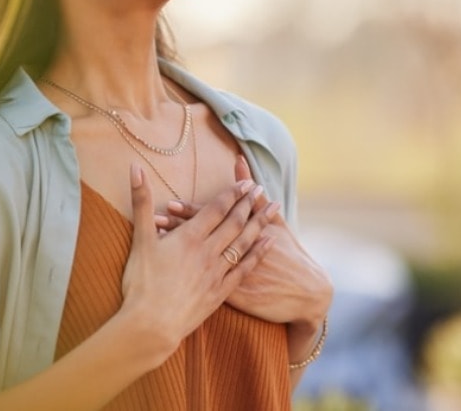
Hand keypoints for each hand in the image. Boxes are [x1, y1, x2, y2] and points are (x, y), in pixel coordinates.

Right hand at [118, 163, 275, 357]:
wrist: (151, 326)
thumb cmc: (141, 283)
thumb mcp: (139, 239)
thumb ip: (141, 202)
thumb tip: (135, 167)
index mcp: (189, 237)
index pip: (216, 209)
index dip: (232, 194)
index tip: (246, 182)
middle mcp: (208, 252)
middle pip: (234, 222)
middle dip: (249, 204)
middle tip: (262, 189)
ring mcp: (217, 272)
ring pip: (244, 242)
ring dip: (260, 223)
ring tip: (273, 208)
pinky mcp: (221, 292)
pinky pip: (245, 268)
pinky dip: (259, 253)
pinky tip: (270, 243)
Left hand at [156, 156, 332, 330]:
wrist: (305, 293)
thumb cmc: (290, 255)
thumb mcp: (276, 224)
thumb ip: (254, 196)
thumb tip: (240, 162)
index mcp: (243, 234)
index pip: (212, 219)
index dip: (190, 212)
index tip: (169, 203)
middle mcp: (234, 254)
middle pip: (201, 239)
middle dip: (177, 229)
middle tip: (155, 220)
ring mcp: (231, 276)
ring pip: (196, 261)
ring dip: (176, 252)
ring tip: (156, 242)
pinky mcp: (230, 297)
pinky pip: (202, 285)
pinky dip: (185, 277)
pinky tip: (167, 273)